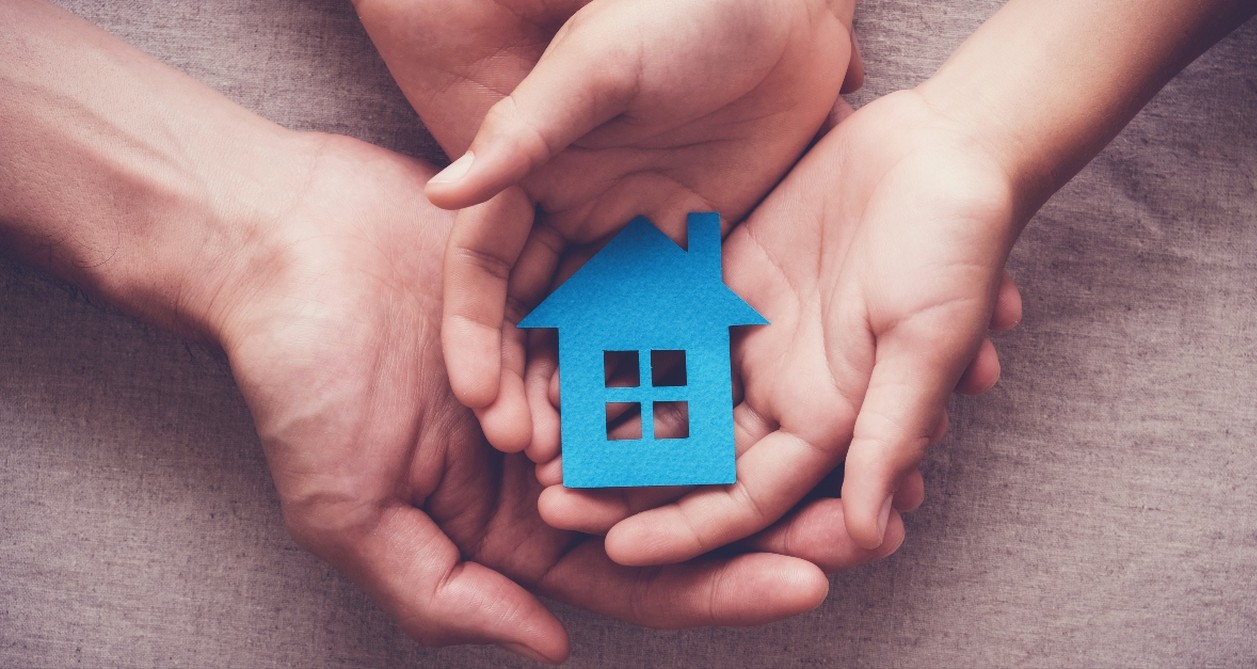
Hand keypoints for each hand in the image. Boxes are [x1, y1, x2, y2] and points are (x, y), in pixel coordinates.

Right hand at [210, 135, 898, 659]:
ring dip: (763, 430)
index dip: (721, 584)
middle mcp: (553, 456)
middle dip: (771, 515)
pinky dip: (714, 344)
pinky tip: (787, 346)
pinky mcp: (576, 300)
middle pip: (680, 500)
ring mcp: (570, 374)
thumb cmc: (299, 378)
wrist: (278, 243)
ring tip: (856, 432)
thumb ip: (444, 590)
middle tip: (869, 514)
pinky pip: (658, 328)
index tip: (809, 582)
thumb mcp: (349, 508)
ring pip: (687, 416)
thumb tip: (546, 646)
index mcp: (512, 522)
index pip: (634, 570)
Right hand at [355, 0, 860, 449]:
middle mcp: (576, 213)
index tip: (477, 394)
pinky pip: (669, 323)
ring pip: (597, 332)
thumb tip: (438, 194)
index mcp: (535, 170)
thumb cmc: (677, 10)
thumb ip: (523, 133)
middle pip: (535, 315)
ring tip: (584, 458)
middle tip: (529, 449)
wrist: (781, 1)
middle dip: (524, 382)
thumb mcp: (596, 66)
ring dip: (585, 392)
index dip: (474, 331)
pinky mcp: (697, 252)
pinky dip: (658, 371)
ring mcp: (636, 238)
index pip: (485, 265)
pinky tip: (659, 425)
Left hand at [537, 93, 1023, 561]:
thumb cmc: (958, 245)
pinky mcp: (726, 278)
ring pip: (666, 390)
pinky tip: (560, 346)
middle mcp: (781, 386)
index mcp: (828, 418)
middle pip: (691, 453)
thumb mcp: (928, 341)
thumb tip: (867, 532)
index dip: (684, 527)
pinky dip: (618, 336)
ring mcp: (749, 334)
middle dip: (626, 482)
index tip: (616, 548)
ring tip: (537, 433)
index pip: (746, 495)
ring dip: (608, 415)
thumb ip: (892, 432)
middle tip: (551, 500)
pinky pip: (663, 318)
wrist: (946, 147)